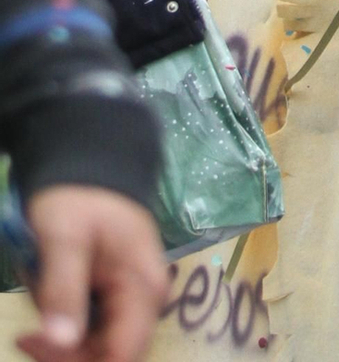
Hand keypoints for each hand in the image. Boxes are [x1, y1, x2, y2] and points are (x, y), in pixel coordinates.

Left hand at [17, 184, 166, 361]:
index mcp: (143, 286)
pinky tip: (45, 293)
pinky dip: (62, 320)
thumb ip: (63, 289)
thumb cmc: (79, 196)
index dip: (75, 360)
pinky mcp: (116, 296)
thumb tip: (61, 341)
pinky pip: (90, 327)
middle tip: (26, 331)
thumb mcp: (65, 238)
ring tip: (37, 290)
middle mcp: (145, 300)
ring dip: (58, 334)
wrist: (90, 163)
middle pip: (107, 354)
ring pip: (94, 344)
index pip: (120, 355)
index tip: (36, 340)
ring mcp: (131, 299)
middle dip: (63, 349)